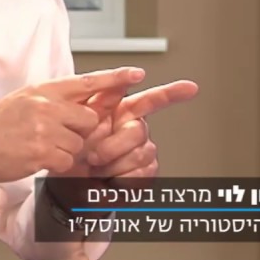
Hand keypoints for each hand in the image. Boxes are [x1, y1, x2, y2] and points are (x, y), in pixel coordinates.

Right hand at [0, 67, 145, 184]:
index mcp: (42, 89)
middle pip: (89, 119)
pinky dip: (56, 165)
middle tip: (56, 136)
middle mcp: (45, 105)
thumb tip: (81, 104)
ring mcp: (44, 128)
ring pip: (80, 143)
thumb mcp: (23, 100)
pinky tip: (36, 159)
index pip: (86, 81)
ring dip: (66, 151)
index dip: (114, 77)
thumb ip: (51, 100)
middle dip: (80, 132)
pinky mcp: (43, 151)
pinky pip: (68, 161)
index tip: (136, 74)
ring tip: (39, 147)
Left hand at [83, 79, 199, 179]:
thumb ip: (101, 96)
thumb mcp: (78, 118)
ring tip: (98, 168)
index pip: (152, 99)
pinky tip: (109, 178)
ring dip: (113, 165)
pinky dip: (120, 180)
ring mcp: (142, 152)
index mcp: (123, 113)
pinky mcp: (145, 173)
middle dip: (112, 146)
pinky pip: (141, 175)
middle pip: (138, 131)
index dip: (172, 93)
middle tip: (93, 156)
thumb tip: (119, 79)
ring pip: (140, 155)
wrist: (69, 180)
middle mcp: (136, 131)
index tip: (190, 88)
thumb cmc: (72, 148)